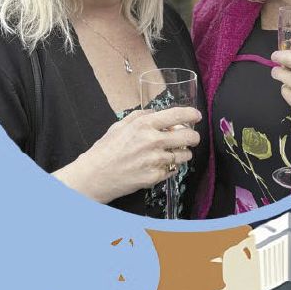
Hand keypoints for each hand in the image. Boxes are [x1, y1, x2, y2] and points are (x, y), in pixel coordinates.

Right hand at [57, 105, 200, 202]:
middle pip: (189, 137)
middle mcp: (152, 141)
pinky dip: (170, 167)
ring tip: (170, 153)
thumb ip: (141, 116)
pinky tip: (158, 165)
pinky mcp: (156, 176)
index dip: (192, 114)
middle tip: (190, 138)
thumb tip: (158, 113)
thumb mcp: (120, 125)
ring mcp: (156, 160)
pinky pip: (174, 169)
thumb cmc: (105, 150)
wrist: (95, 175)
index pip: (177, 115)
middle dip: (193, 137)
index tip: (196, 116)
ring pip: (185, 155)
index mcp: (144, 125)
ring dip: (182, 153)